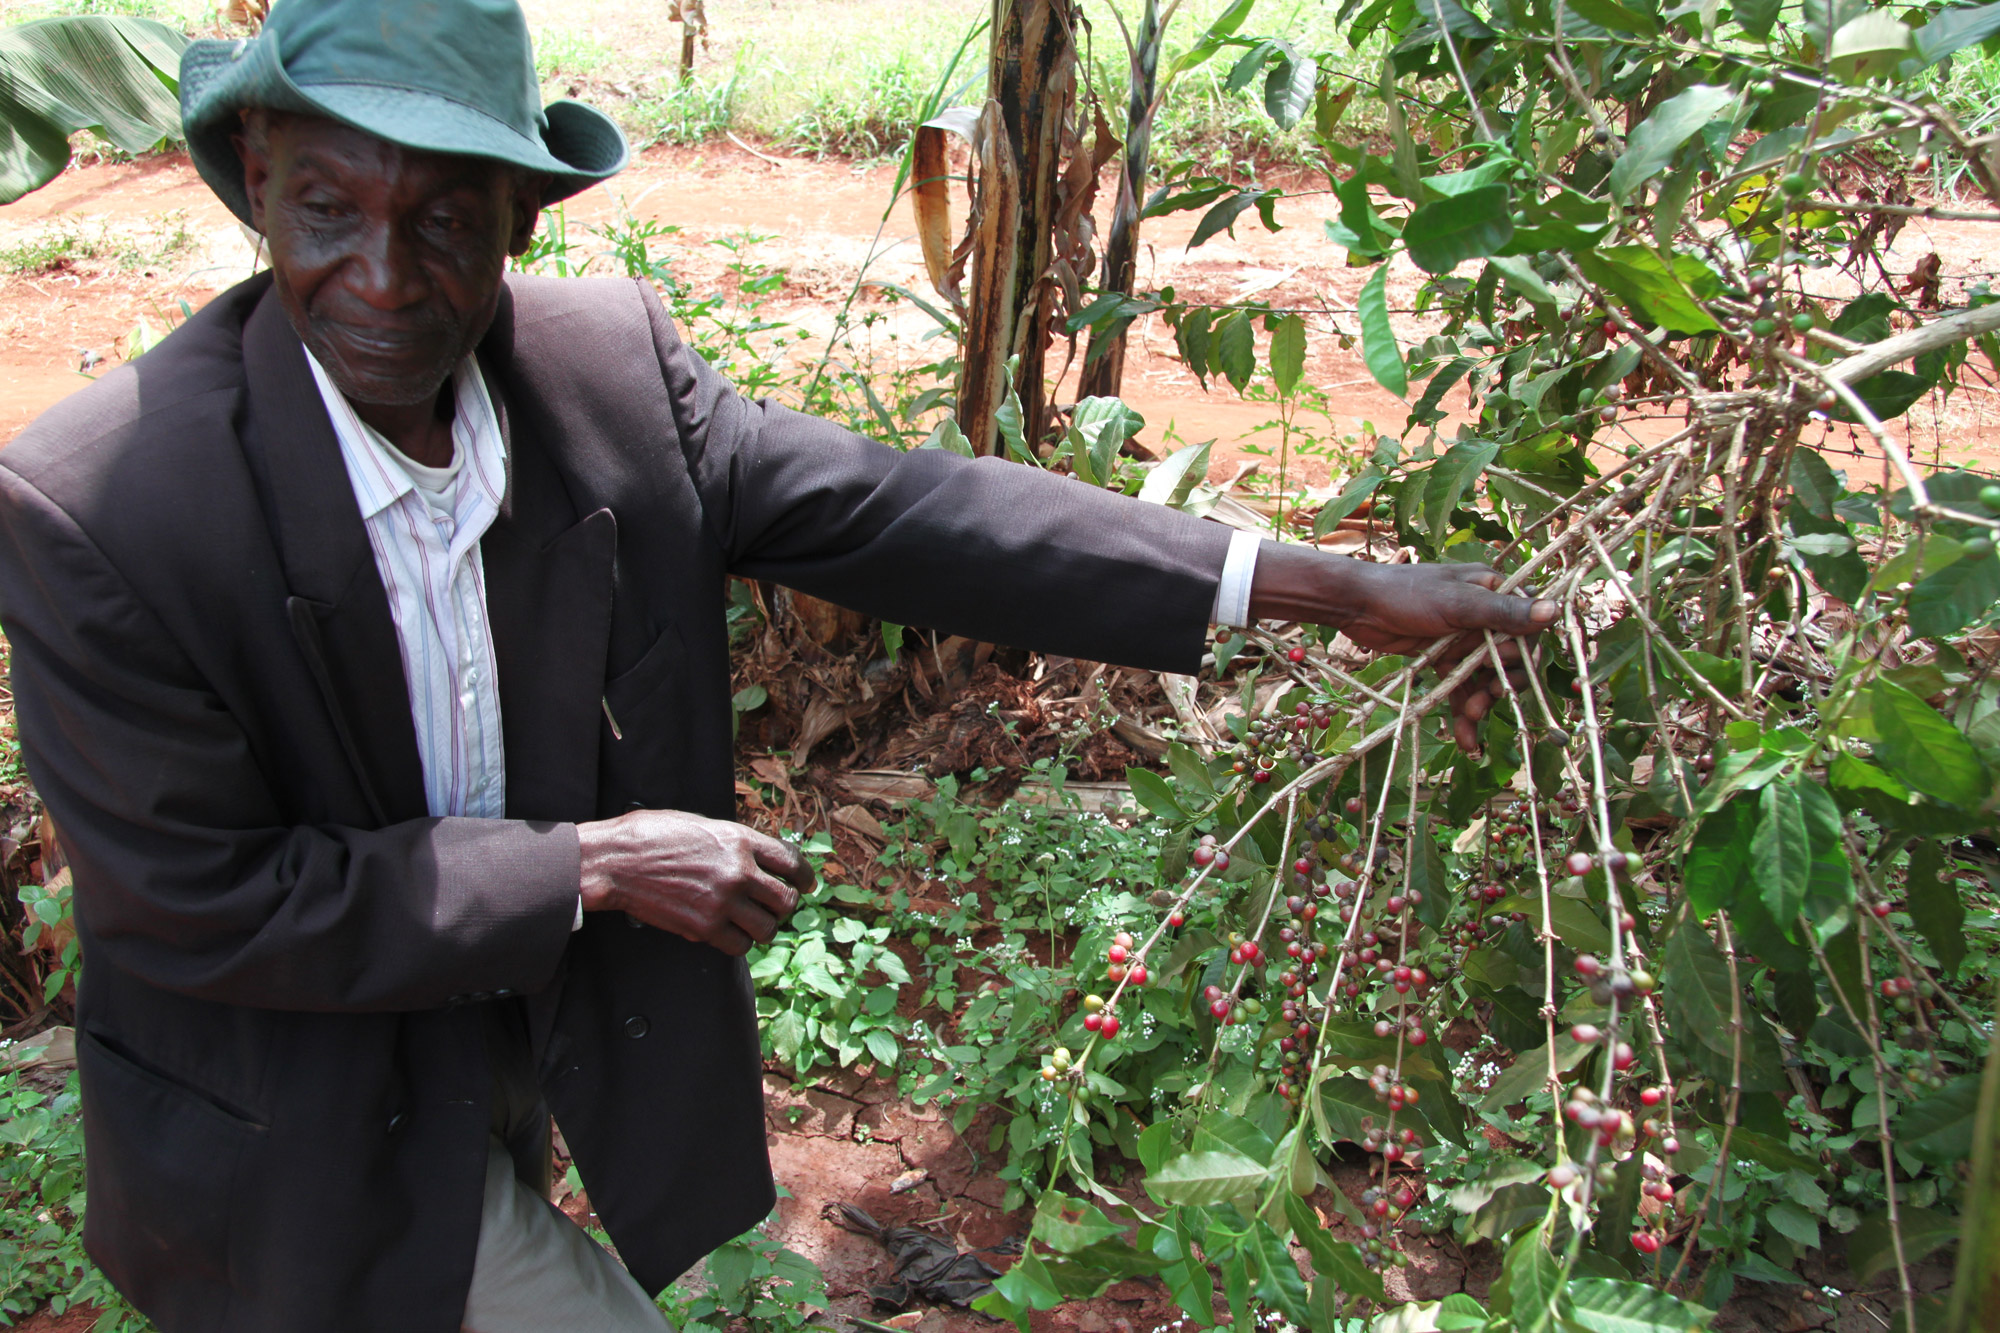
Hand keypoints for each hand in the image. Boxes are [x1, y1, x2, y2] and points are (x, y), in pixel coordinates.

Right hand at [576, 809, 811, 954]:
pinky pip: (740, 945)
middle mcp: (738, 871)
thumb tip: (756, 858)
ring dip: (763, 927)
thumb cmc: (651, 837)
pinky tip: (729, 933)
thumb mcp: (701, 825)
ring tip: (752, 923)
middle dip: (784, 905)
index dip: (804, 876)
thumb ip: (733, 842)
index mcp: (739, 840)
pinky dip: (738, 942)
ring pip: (767, 928)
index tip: (805, 884)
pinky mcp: (704, 927)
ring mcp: (722, 901)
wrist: (616, 862)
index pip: (790, 861)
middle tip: (774, 907)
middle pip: (786, 899)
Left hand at [1246, 546, 1559, 752]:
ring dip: (1482, 704)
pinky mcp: (1445, 658)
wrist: (1357, 605)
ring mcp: (1465, 639)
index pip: (1528, 629)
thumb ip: (1503, 613)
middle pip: (1510, 660)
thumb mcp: (1458, 604)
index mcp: (1495, 592)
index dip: (1522, 657)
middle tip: (1484, 702)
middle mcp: (1485, 615)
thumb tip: (1555, 611)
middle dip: (1499, 685)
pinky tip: (1465, 739)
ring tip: (1469, 722)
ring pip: (1486, 679)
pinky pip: (1463, 687)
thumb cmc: (1408, 593)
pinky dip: (1464, 710)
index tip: (1503, 672)